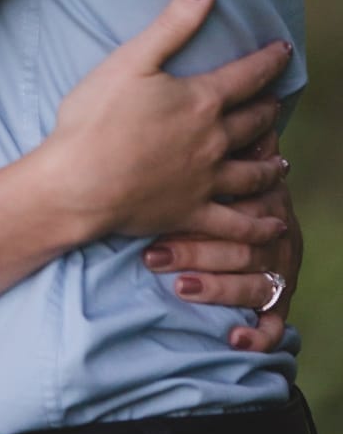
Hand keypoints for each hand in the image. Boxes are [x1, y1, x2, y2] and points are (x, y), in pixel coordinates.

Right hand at [45, 0, 291, 243]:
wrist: (77, 183)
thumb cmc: (96, 118)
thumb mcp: (133, 58)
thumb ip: (174, 21)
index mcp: (201, 101)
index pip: (247, 76)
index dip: (268, 61)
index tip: (284, 51)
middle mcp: (213, 141)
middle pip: (253, 122)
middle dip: (268, 109)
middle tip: (277, 103)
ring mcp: (205, 181)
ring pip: (252, 172)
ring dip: (269, 163)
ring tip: (279, 159)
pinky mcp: (191, 213)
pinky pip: (236, 224)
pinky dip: (258, 226)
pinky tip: (273, 226)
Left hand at [142, 136, 300, 354]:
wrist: (258, 210)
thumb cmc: (220, 177)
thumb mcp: (223, 150)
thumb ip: (213, 135)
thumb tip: (183, 95)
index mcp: (263, 191)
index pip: (240, 199)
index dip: (200, 209)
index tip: (161, 211)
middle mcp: (276, 228)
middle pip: (242, 243)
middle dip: (196, 250)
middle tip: (153, 254)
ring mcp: (280, 265)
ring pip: (255, 282)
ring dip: (216, 287)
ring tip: (180, 287)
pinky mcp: (281, 297)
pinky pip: (276, 321)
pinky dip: (259, 333)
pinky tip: (234, 339)